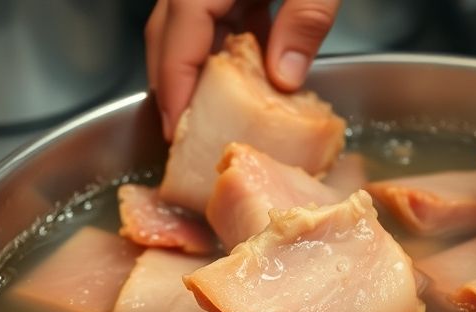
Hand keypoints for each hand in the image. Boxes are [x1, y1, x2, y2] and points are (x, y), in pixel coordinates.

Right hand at [145, 0, 340, 139]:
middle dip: (174, 83)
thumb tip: (285, 77)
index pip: (179, 32)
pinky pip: (221, 12)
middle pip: (171, 31)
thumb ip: (305, 20)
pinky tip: (251, 73)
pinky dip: (228, 45)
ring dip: (200, 67)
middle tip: (186, 134)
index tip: (176, 130)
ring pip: (191, 24)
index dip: (174, 85)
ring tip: (214, 113)